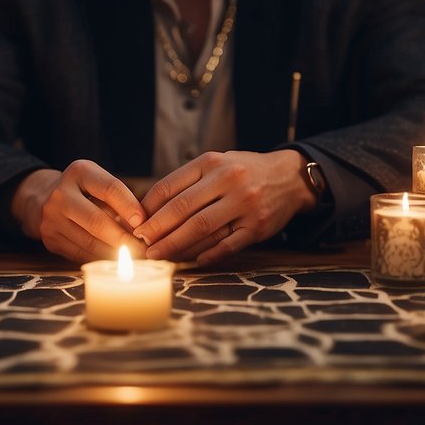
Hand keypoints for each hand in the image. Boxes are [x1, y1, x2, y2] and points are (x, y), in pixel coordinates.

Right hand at [11, 160, 146, 262]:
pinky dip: (101, 258)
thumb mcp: (99, 183)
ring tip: (135, 257)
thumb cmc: (84, 191)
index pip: (109, 189)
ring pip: (90, 242)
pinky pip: (81, 254)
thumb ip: (120, 199)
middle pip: (97, 220)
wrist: (45, 199)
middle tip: (143, 248)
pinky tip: (115, 261)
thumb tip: (145, 226)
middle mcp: (60, 194)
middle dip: (124, 238)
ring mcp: (51, 218)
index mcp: (79, 172)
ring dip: (115, 253)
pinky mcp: (50, 239)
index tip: (144, 223)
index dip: (129, 207)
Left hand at [134, 149, 315, 265]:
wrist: (289, 177)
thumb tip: (149, 209)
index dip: (148, 208)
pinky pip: (228, 244)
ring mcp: (244, 204)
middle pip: (182, 209)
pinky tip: (194, 261)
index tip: (134, 224)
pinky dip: (209, 254)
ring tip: (158, 255)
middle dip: (156, 229)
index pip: (170, 186)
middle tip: (140, 244)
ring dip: (176, 245)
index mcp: (211, 163)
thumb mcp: (216, 164)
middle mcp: (228, 180)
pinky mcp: (258, 226)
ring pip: (202, 228)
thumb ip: (187, 182)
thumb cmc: (243, 172)